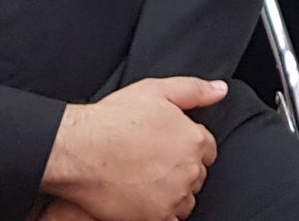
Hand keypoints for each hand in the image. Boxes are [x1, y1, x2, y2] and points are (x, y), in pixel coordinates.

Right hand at [43, 76, 225, 220]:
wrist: (78, 150)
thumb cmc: (112, 120)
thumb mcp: (156, 91)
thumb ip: (194, 90)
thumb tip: (220, 90)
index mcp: (193, 139)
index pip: (207, 149)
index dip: (187, 146)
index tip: (167, 147)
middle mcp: (189, 170)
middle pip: (196, 175)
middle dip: (180, 169)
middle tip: (152, 162)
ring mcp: (174, 196)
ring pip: (185, 199)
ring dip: (173, 193)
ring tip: (145, 180)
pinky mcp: (157, 218)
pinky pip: (172, 220)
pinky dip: (162, 212)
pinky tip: (143, 199)